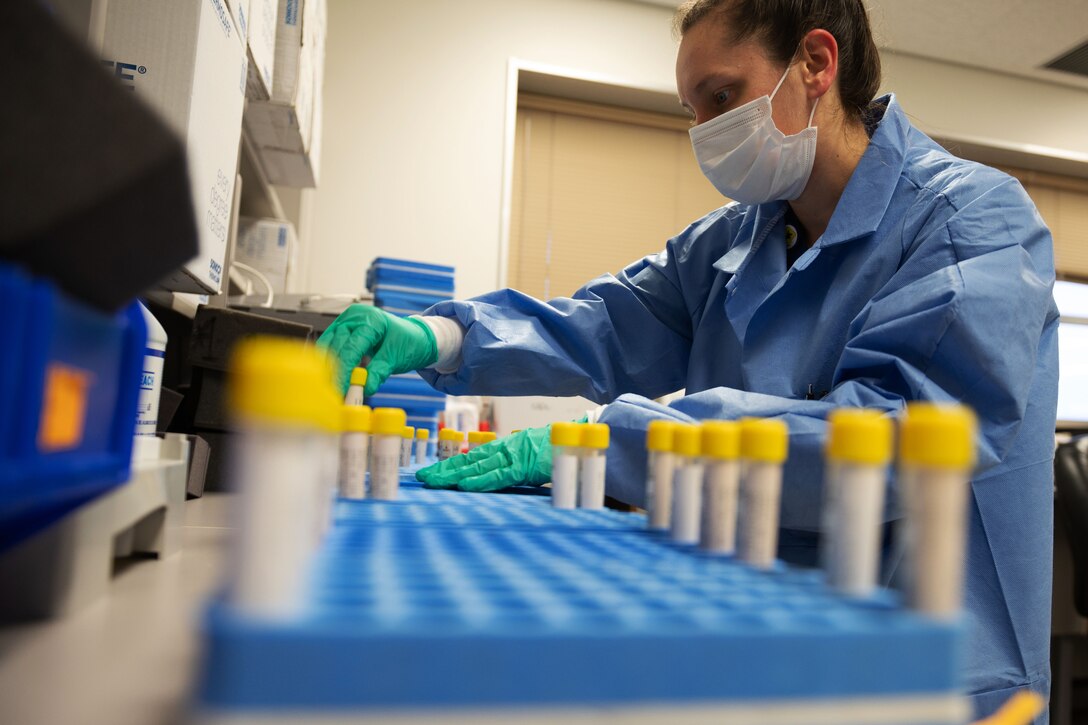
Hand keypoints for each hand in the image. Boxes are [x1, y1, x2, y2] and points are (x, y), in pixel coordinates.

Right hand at [316, 305, 437, 395]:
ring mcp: (346, 321)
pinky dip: (331, 362)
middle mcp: (355, 317)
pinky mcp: (340, 330)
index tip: (341, 389)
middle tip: (337, 392)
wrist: (414, 337)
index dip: (344, 371)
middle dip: (335, 371)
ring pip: (328, 346)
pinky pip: (329, 346)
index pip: (351, 347)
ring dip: (330, 367)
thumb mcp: (396, 357)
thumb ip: (379, 372)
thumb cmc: (408, 342)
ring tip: (335, 387)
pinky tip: (334, 377)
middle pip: (336, 346)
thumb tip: (365, 388)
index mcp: (371, 319)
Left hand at [417, 426, 552, 491]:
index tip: (432, 473)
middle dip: (443, 470)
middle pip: (467, 461)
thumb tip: (494, 476)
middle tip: (422, 478)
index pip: (471, 458)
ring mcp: (512, 457)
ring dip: (452, 475)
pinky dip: (480, 481)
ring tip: (432, 481)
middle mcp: (503, 449)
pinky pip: (498, 476)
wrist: (576, 440)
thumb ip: (511, 464)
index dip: (450, 465)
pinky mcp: (523, 467)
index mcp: (504, 448)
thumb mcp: (528, 455)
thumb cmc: (554, 448)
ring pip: (476, 467)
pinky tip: (463, 485)